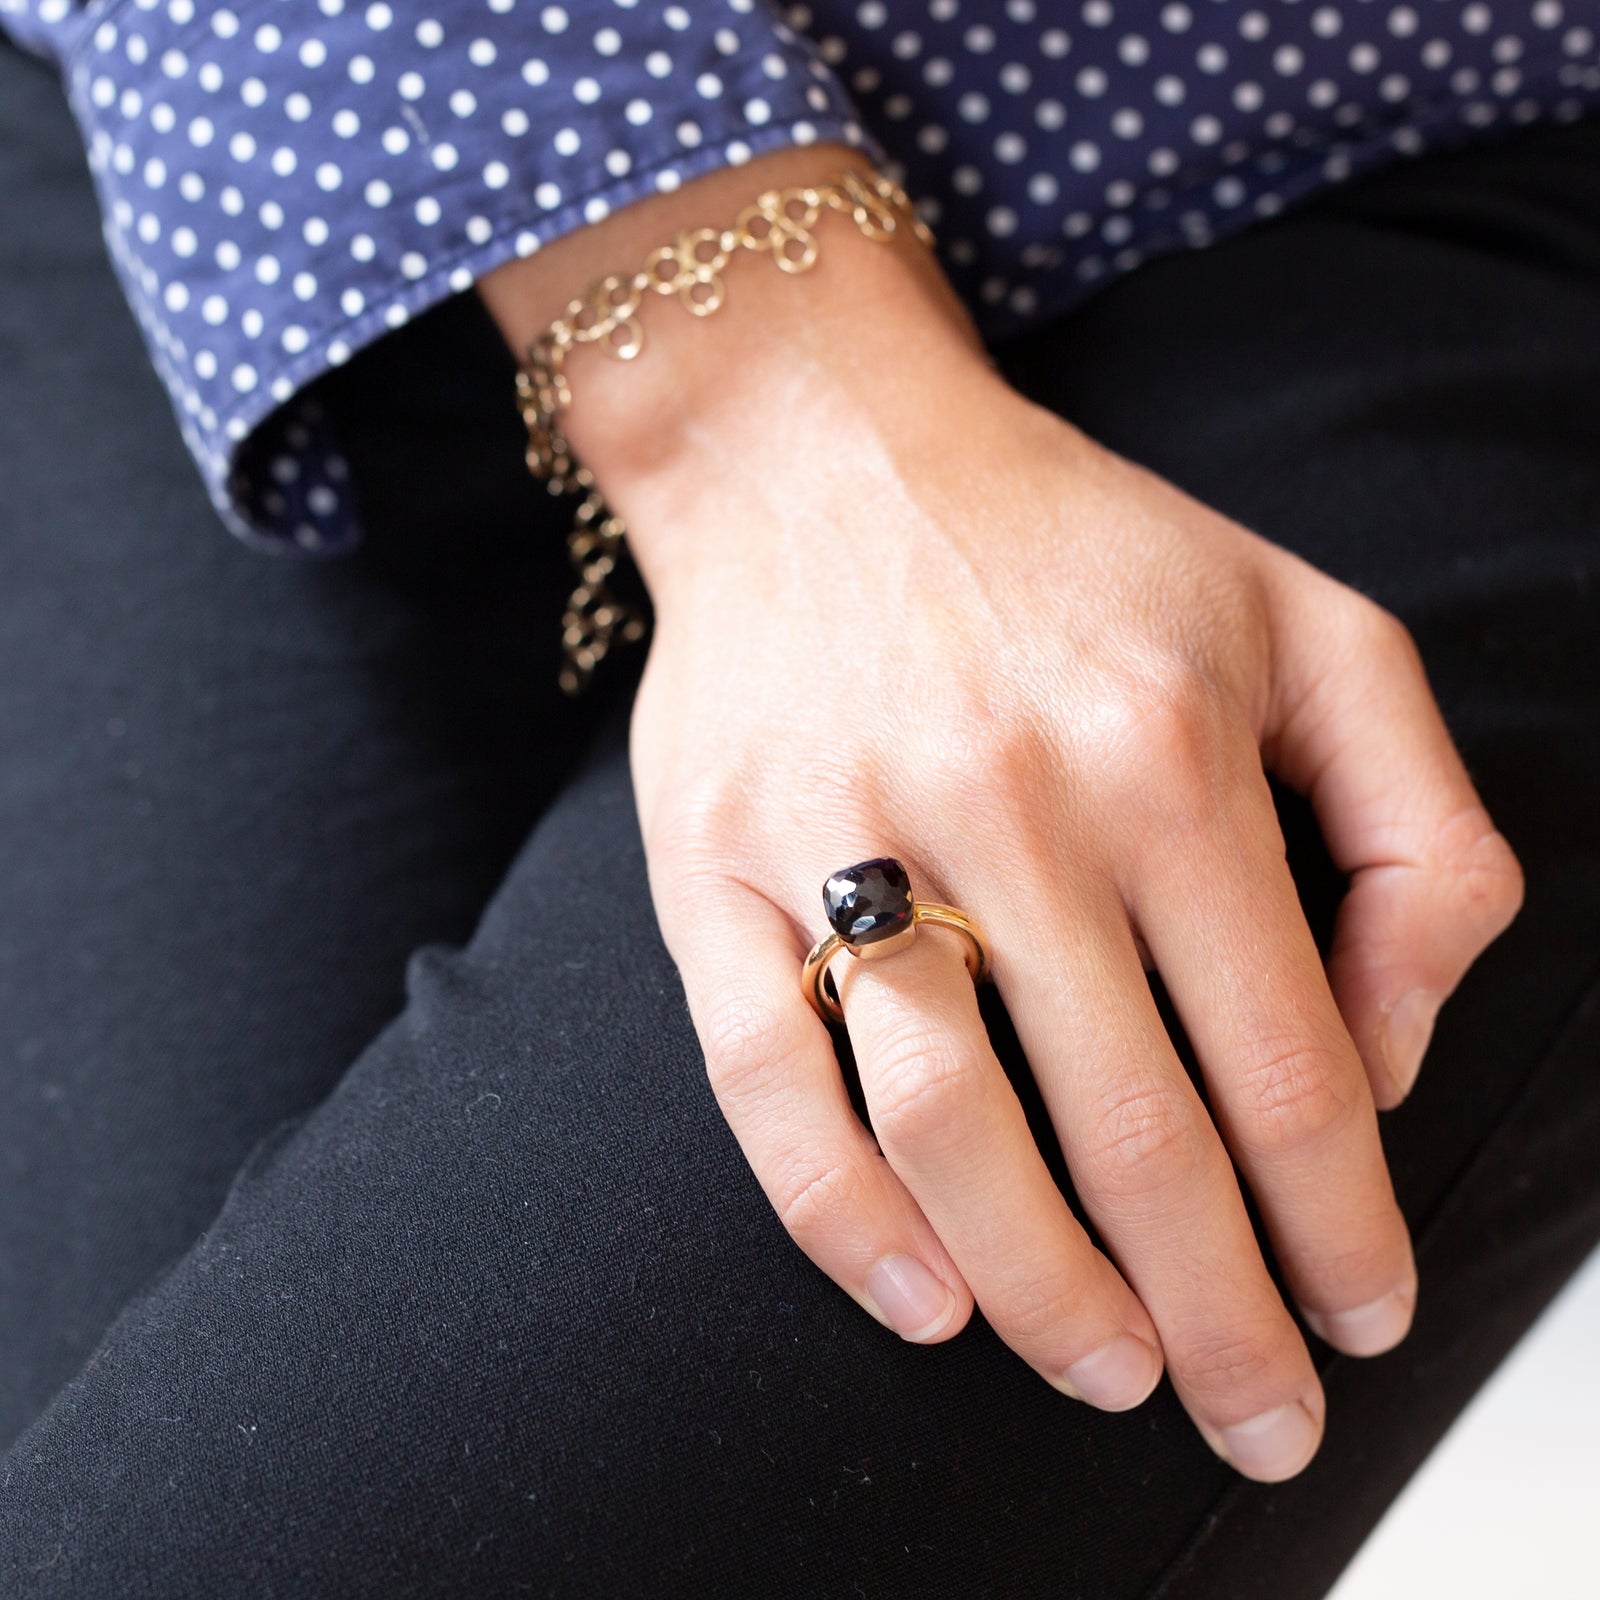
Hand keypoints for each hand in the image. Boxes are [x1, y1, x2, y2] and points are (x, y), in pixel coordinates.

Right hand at [480, 148, 1523, 1481]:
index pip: (1288, 1065)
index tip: (1358, 1318)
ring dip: (1044, 1292)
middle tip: (1254, 1413)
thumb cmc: (1068, 544)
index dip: (1339, 1228)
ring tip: (1107, 1371)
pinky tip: (925, 1301)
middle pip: (1135, 1133)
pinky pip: (770, 1080)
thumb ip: (1415, 825)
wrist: (822, 456)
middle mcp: (1012, 804)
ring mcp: (845, 836)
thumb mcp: (1308, 622)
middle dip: (1215, 1315)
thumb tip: (1383, 1039)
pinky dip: (843, 1220)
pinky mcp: (716, 865)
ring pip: (951, 1129)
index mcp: (1171, 751)